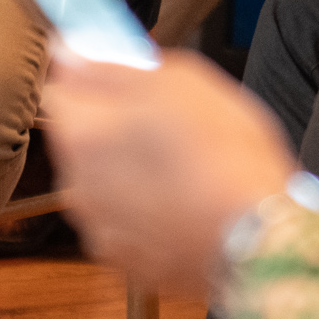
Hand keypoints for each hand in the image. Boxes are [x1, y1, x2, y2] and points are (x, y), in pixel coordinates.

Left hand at [35, 48, 299, 296]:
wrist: (260, 239)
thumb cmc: (225, 157)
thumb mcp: (177, 81)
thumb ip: (113, 67)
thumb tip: (72, 54)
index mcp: (82, 134)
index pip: (58, 88)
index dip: (91, 76)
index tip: (121, 73)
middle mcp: (77, 185)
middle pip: (81, 139)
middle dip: (111, 127)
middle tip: (164, 120)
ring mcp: (100, 229)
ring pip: (104, 184)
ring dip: (128, 172)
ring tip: (183, 168)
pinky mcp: (127, 264)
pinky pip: (126, 224)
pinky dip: (146, 213)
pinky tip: (185, 205)